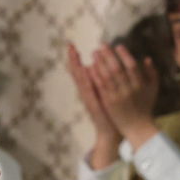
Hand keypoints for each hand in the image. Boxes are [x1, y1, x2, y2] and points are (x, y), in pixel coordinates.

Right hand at [67, 43, 121, 168]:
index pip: (80, 71)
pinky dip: (87, 79)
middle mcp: (86, 93)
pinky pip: (90, 89)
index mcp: (89, 90)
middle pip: (77, 73)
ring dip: (77, 66)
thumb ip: (101, 82)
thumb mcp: (105, 95)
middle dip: (73, 59)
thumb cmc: (110, 114)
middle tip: (69, 45)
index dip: (75, 59)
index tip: (71, 45)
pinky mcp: (94, 104)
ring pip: (81, 79)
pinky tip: (85, 70)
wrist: (110, 133)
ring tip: (73, 54)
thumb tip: (97, 67)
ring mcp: (89, 99)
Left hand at [89, 45, 159, 149]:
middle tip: (102, 45)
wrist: (137, 128)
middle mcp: (129, 90)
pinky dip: (96, 76)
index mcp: (140, 85)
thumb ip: (152, 73)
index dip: (125, 55)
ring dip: (100, 63)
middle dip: (108, 55)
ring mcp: (118, 97)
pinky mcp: (109, 103)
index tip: (118, 46)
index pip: (132, 66)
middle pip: (117, 69)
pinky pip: (101, 87)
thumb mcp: (153, 90)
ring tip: (94, 53)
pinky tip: (90, 67)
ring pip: (107, 77)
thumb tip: (147, 58)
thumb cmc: (145, 107)